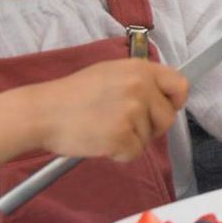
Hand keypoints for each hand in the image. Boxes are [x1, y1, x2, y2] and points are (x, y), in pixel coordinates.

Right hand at [33, 58, 187, 160]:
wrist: (41, 113)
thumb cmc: (71, 96)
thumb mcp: (110, 73)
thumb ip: (139, 81)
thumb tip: (163, 95)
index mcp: (139, 69)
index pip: (180, 85)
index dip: (176, 101)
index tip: (167, 108)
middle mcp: (140, 87)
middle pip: (168, 117)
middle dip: (151, 127)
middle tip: (124, 125)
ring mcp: (131, 111)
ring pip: (149, 138)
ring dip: (131, 140)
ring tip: (103, 128)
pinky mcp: (121, 136)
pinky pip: (134, 153)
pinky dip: (119, 154)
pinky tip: (100, 141)